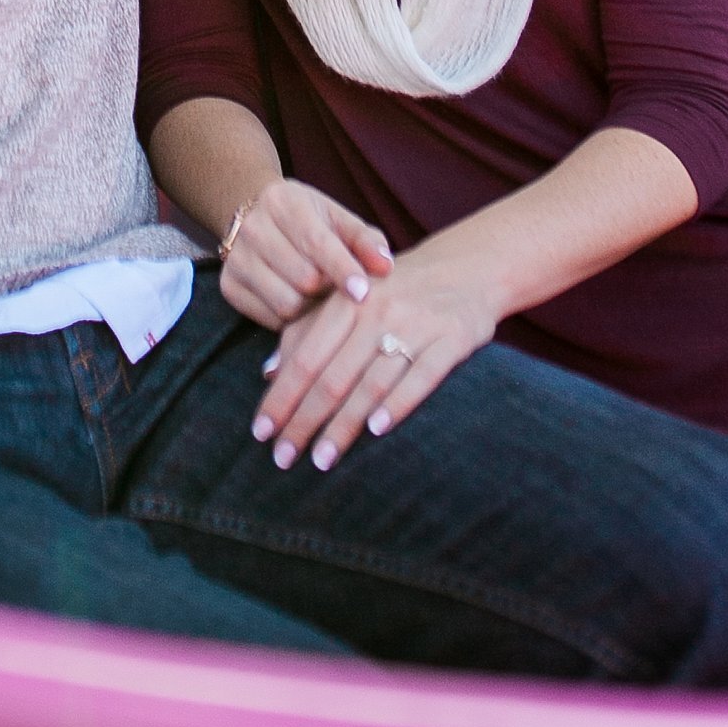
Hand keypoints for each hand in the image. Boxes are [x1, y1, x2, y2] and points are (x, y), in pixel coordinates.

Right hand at [220, 177, 394, 330]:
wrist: (255, 213)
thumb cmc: (309, 220)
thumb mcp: (338, 219)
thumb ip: (366, 240)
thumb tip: (386, 266)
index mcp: (284, 203)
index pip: (317, 243)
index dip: (342, 269)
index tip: (363, 292)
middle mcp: (253, 228)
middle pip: (304, 280)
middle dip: (328, 290)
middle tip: (339, 288)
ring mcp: (237, 259)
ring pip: (286, 304)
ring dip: (311, 308)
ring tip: (319, 295)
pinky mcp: (228, 286)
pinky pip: (269, 318)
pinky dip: (290, 319)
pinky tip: (298, 301)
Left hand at [251, 229, 498, 472]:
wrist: (467, 267)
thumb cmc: (396, 291)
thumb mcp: (350, 299)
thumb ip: (308, 331)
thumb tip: (269, 374)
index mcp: (346, 301)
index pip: (305, 357)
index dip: (281, 396)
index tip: (260, 432)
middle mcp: (377, 311)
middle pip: (333, 375)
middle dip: (305, 420)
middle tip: (282, 457)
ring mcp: (416, 325)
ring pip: (372, 383)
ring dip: (344, 425)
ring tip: (322, 459)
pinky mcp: (452, 338)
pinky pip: (422, 375)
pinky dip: (399, 403)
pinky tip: (377, 429)